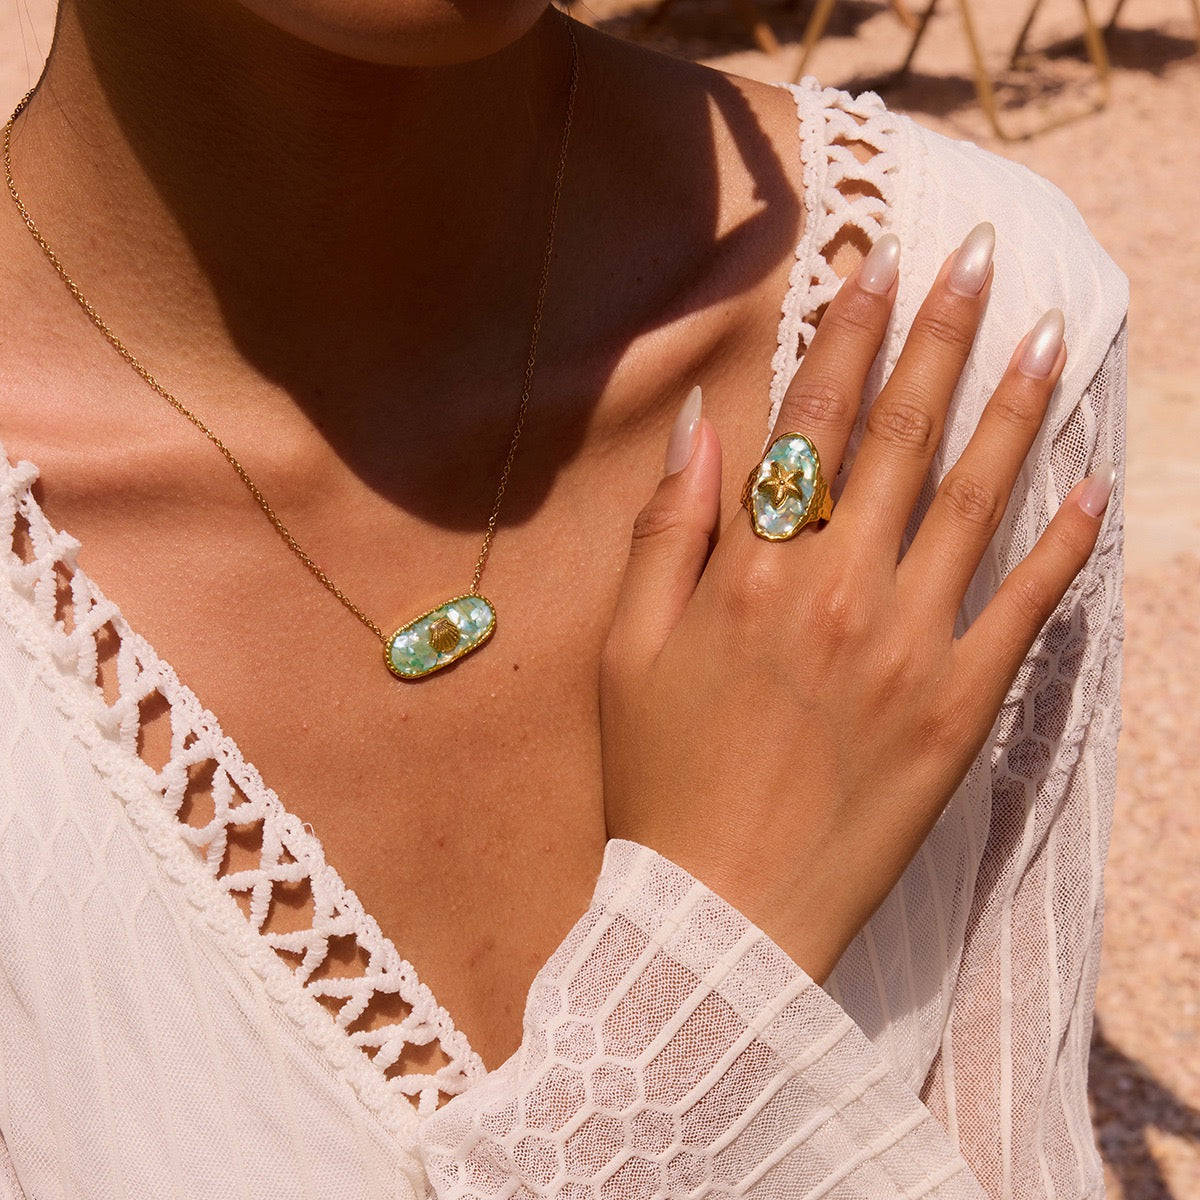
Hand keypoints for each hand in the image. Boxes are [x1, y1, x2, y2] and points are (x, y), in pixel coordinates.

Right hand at [599, 223, 1114, 982]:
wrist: (722, 912)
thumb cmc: (660, 780)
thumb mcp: (627, 651)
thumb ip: (667, 532)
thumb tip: (704, 428)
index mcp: (751, 571)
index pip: (810, 421)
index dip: (846, 334)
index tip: (878, 265)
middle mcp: (836, 588)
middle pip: (898, 435)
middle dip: (938, 334)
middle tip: (975, 257)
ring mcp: (907, 646)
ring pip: (973, 500)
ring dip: (1012, 410)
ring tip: (1046, 336)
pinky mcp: (958, 708)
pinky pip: (1022, 610)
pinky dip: (1061, 546)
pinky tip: (1091, 488)